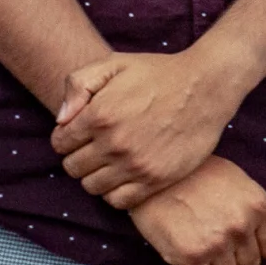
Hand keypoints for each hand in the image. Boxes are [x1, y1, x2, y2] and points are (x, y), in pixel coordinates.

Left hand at [54, 50, 247, 211]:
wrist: (206, 86)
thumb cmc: (159, 73)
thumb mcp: (115, 63)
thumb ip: (78, 84)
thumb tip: (60, 119)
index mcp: (99, 115)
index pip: (59, 143)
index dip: (66, 138)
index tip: (81, 133)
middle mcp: (114, 143)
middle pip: (73, 168)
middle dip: (79, 157)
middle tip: (96, 147)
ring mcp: (135, 164)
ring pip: (92, 187)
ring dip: (95, 176)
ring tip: (110, 161)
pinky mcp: (155, 179)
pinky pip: (118, 201)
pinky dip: (115, 192)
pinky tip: (125, 175)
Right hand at [128, 157, 265, 264]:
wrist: (158, 175)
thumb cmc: (201, 175)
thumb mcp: (243, 184)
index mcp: (258, 206)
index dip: (254, 247)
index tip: (237, 239)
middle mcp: (241, 226)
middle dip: (235, 260)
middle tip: (215, 242)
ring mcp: (217, 243)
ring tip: (202, 250)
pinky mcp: (191, 256)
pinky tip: (187, 259)